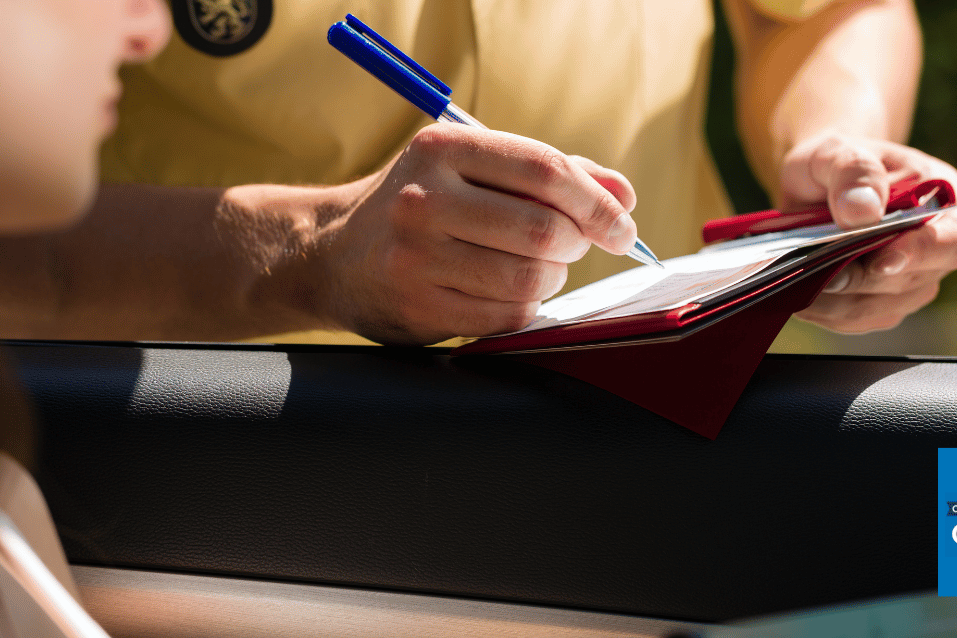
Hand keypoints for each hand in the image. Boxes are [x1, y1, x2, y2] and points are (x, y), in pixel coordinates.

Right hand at [321, 124, 637, 344]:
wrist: (332, 253)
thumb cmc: (425, 205)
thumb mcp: (473, 168)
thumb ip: (552, 174)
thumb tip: (625, 196)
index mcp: (443, 147)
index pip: (544, 170)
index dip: (597, 202)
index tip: (622, 225)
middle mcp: (424, 199)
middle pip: (543, 230)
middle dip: (576, 244)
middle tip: (573, 247)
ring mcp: (416, 257)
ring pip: (528, 278)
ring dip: (552, 278)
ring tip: (538, 268)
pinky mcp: (417, 308)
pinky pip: (505, 316)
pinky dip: (524, 307)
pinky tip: (508, 293)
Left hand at [779, 133, 956, 332]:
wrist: (814, 185)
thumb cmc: (835, 163)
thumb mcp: (837, 151)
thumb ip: (854, 171)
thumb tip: (862, 212)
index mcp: (946, 203)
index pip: (951, 241)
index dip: (920, 254)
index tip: (882, 261)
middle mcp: (937, 249)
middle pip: (913, 282)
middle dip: (863, 281)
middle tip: (821, 275)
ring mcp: (910, 281)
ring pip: (883, 308)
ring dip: (840, 304)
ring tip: (800, 288)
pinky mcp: (880, 303)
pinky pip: (859, 320)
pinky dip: (828, 314)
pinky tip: (801, 299)